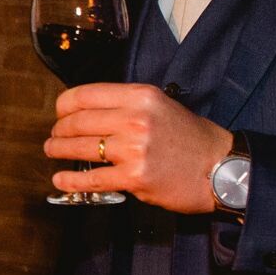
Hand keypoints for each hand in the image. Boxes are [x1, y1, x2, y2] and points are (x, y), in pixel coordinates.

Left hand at [45, 83, 232, 212]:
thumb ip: (127, 106)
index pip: (86, 94)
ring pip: (81, 148)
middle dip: (60, 130)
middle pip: (78, 121)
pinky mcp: (134, 177)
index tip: (59, 113)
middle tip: (55, 136)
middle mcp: (135, 119)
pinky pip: (91, 178)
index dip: (64, 105)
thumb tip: (90, 112)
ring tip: (54, 151)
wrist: (221, 168)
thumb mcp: (162, 106)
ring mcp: (134, 149)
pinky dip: (71, 180)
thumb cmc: (192, 139)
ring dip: (60, 150)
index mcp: (141, 96)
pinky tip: (61, 179)